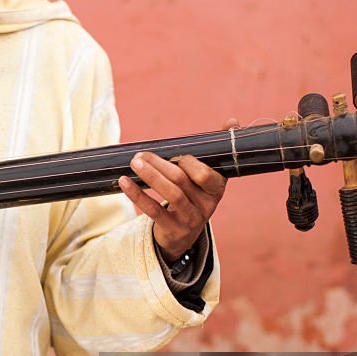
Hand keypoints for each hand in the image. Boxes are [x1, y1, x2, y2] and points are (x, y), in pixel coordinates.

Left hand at [117, 118, 232, 260]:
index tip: (174, 155)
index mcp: (217, 188)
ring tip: (134, 163)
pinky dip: (137, 194)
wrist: (184, 234)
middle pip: (182, 180)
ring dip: (150, 176)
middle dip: (160, 164)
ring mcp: (190, 219)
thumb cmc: (194, 195)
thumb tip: (232, 121)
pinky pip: (153, 210)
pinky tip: (124, 182)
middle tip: (140, 154)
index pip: (205, 174)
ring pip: (170, 194)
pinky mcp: (172, 229)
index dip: (188, 162)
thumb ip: (217, 149)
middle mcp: (207, 205)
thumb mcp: (209, 175)